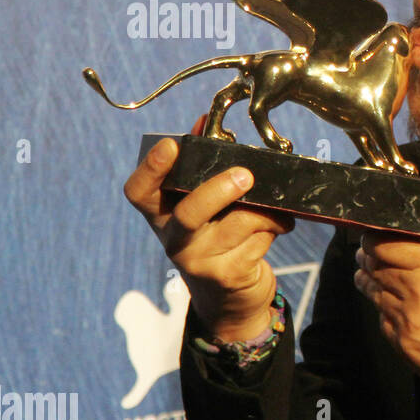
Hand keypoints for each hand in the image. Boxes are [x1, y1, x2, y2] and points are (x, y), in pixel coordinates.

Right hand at [124, 113, 294, 338]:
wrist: (229, 298)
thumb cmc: (217, 237)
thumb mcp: (203, 205)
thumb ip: (202, 166)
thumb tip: (203, 121)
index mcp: (161, 215)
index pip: (138, 192)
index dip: (150, 168)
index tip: (170, 144)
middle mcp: (173, 240)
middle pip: (189, 214)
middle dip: (218, 191)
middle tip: (245, 175)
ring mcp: (199, 261)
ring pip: (237, 224)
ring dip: (264, 210)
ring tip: (276, 206)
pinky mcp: (228, 275)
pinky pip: (258, 240)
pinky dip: (275, 226)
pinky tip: (280, 224)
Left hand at [353, 230, 419, 400]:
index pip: (384, 245)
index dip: (372, 240)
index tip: (371, 239)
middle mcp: (417, 289)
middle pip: (375, 268)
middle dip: (368, 260)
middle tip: (366, 257)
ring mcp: (407, 318)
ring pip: (374, 293)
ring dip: (370, 284)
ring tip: (368, 278)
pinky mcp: (402, 342)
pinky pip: (382, 320)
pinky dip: (384, 311)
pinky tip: (391, 308)